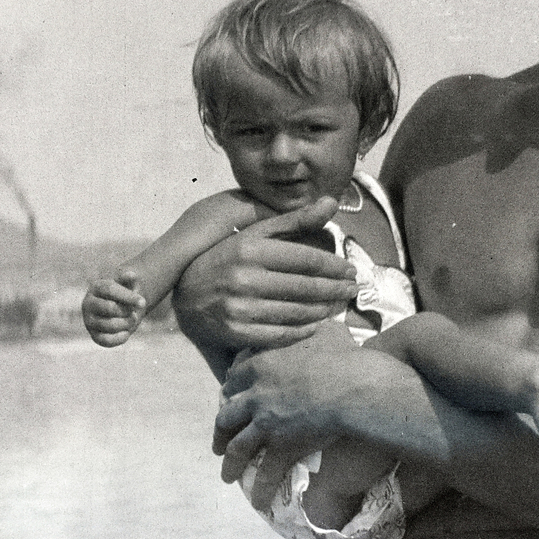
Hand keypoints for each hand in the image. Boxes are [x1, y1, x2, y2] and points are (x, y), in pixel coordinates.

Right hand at [83, 267, 145, 346]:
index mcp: (96, 287)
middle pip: (110, 308)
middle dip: (127, 311)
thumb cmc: (124, 295)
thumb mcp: (128, 285)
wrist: (119, 310)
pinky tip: (126, 331)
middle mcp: (88, 304)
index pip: (110, 289)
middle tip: (133, 311)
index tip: (143, 302)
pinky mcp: (94, 336)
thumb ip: (129, 280)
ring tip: (131, 319)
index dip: (128, 296)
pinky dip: (122, 337)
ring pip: (111, 325)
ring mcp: (89, 321)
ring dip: (127, 323)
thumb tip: (131, 274)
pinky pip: (108, 341)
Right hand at [174, 195, 358, 354]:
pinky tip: (315, 324)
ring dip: (323, 310)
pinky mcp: (236, 332)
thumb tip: (331, 203)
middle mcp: (245, 278)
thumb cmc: (226, 259)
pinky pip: (280, 335)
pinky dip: (303, 331)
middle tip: (353, 290)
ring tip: (337, 305)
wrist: (185, 293)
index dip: (333, 266)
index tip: (350, 270)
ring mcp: (239, 308)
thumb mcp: (254, 233)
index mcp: (251, 249)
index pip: (305, 260)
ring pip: (296, 312)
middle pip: (305, 287)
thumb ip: (294, 220)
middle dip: (335, 289)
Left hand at [214, 323, 376, 507]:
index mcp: (261, 365)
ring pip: (237, 447)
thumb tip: (321, 317)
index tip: (229, 398)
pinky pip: (265, 472)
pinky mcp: (281, 445)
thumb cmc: (344, 357)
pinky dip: (260, 488)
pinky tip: (258, 501)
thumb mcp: (324, 331)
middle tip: (219, 441)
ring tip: (227, 476)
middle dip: (220, 430)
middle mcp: (256, 395)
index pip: (233, 379)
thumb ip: (312, 327)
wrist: (355, 388)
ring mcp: (265, 422)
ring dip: (230, 463)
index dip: (229, 391)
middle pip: (225, 415)